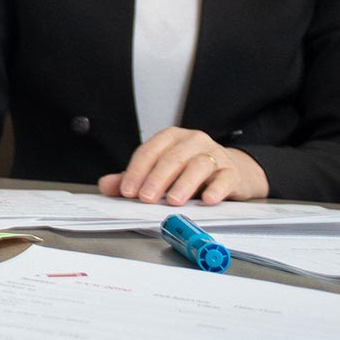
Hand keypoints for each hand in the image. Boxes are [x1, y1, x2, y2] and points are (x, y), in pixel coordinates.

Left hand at [99, 127, 267, 205]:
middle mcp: (193, 141)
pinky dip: (215, 189)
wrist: (233, 171)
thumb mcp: (161, 172)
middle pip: (172, 158)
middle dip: (156, 179)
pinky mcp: (231, 172)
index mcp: (171, 138)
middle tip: (146, 198)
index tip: (127, 191)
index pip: (149, 152)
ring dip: (183, 184)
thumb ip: (134, 178)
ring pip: (197, 166)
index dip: (136, 172)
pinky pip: (224, 178)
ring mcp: (214, 155)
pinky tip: (207, 199)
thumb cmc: (191, 170)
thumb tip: (106, 186)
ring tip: (173, 201)